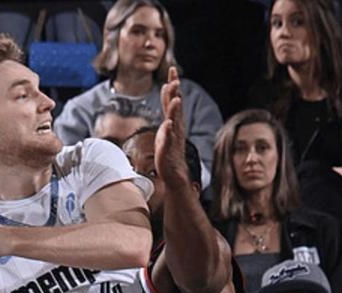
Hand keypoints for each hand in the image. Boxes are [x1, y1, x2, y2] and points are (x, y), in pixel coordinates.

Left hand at [155, 67, 188, 187]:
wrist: (174, 174)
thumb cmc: (169, 152)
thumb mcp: (166, 129)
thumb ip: (168, 114)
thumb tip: (170, 97)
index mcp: (173, 122)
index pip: (173, 100)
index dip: (173, 85)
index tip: (173, 70)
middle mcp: (175, 128)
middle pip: (175, 107)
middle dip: (175, 92)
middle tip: (175, 78)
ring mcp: (172, 139)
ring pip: (174, 121)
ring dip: (175, 110)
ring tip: (175, 98)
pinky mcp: (168, 150)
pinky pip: (168, 140)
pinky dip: (168, 132)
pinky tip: (168, 124)